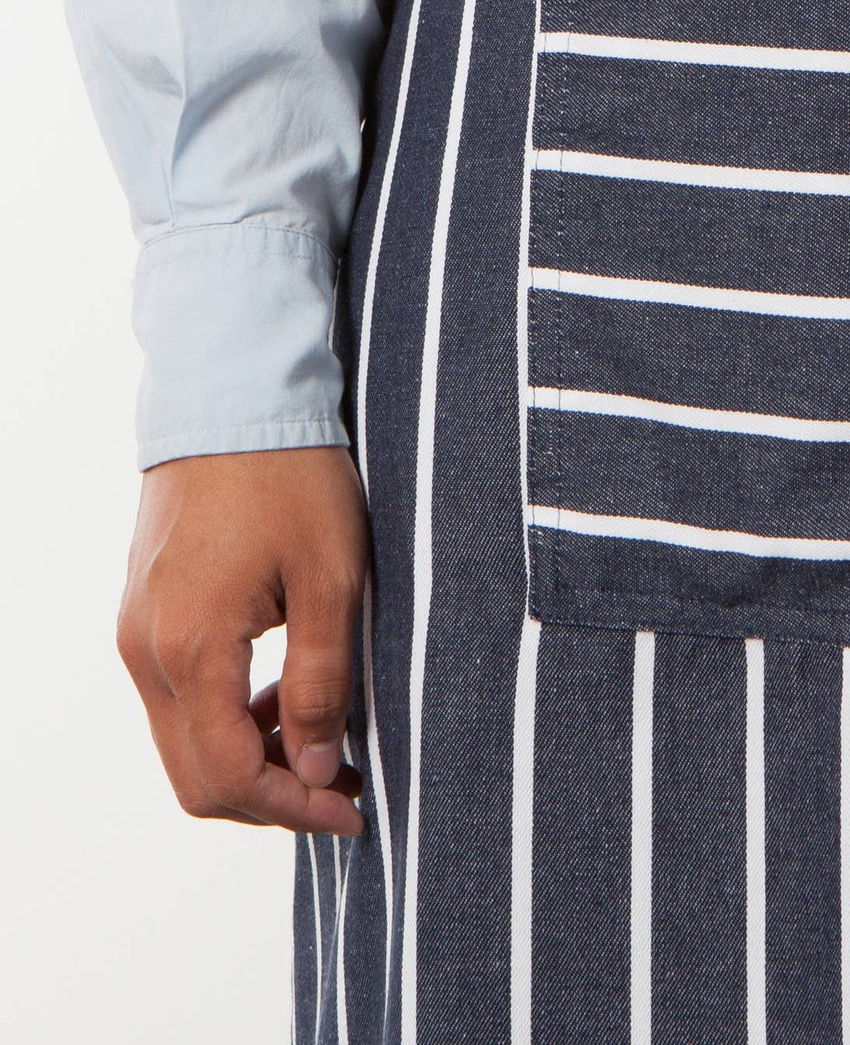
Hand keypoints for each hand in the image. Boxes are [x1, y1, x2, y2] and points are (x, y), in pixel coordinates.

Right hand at [117, 446, 368, 835]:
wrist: (234, 400)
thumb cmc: (291, 478)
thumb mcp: (332, 578)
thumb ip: (323, 680)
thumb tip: (319, 766)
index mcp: (191, 648)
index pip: (229, 776)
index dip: (294, 808)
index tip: (354, 808)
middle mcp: (145, 651)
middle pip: (196, 774)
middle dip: (273, 796)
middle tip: (347, 785)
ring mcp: (136, 632)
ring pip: (185, 738)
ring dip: (253, 755)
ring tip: (330, 736)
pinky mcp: (144, 612)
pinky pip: (179, 695)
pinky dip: (231, 714)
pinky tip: (289, 691)